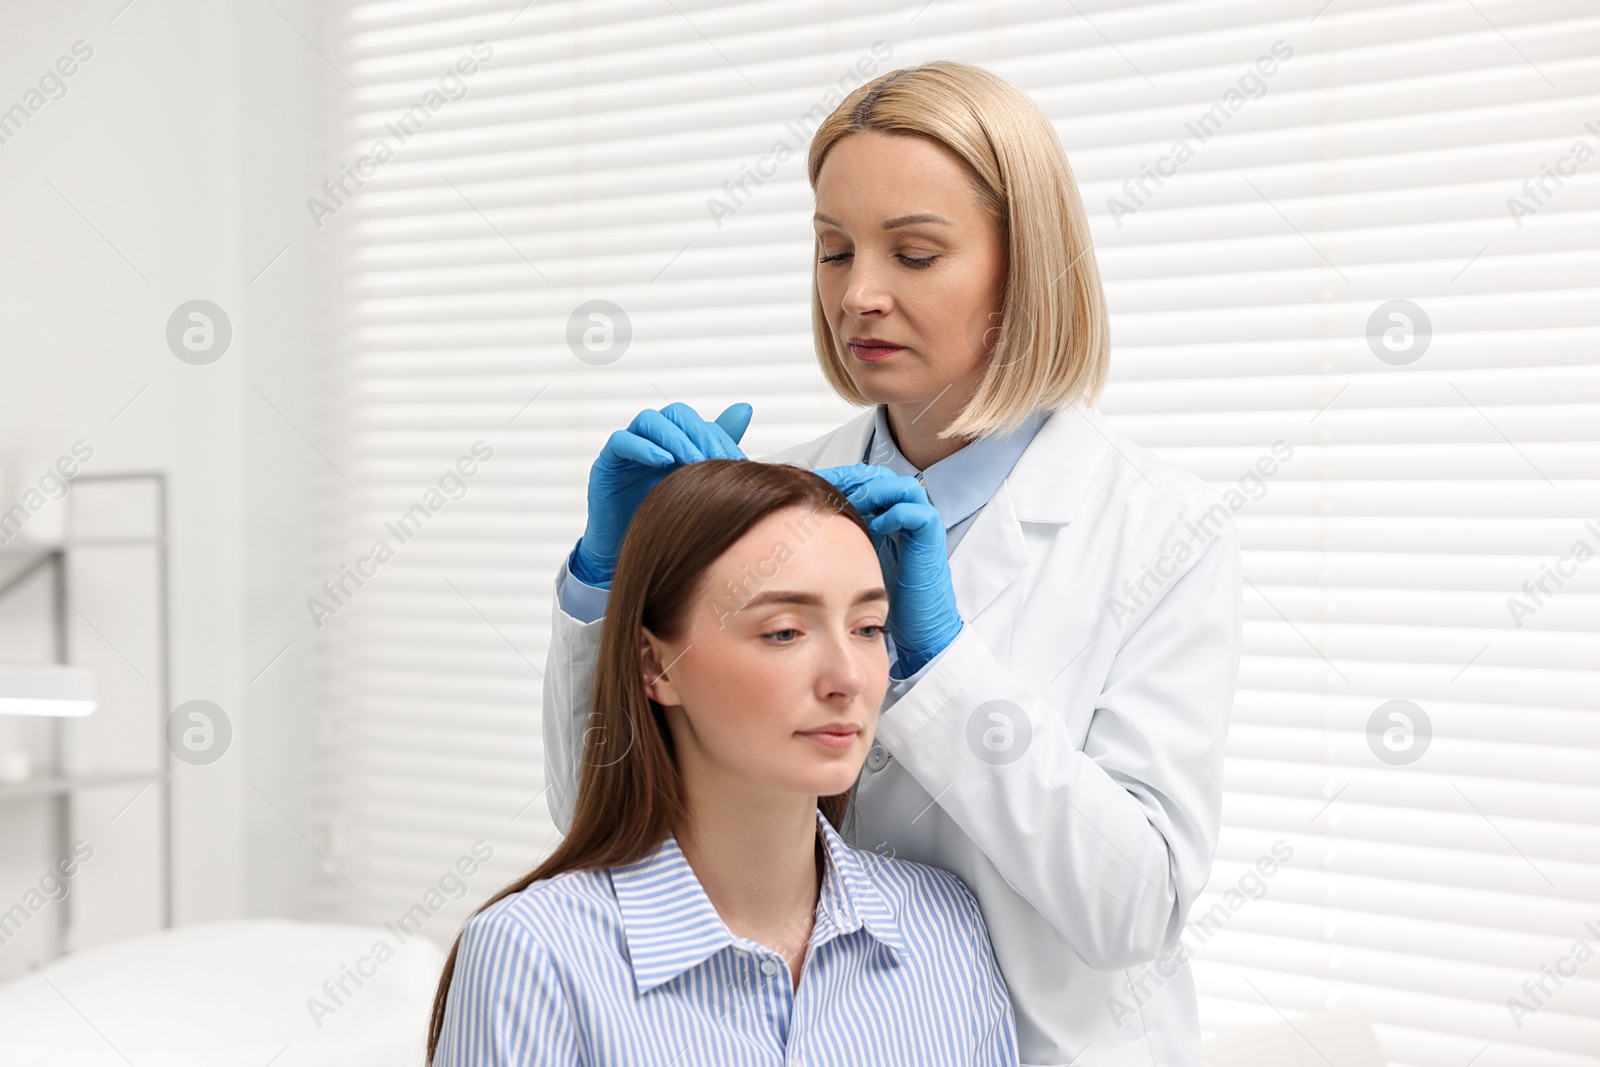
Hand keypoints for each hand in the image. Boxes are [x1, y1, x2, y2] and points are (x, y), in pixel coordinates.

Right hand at [573, 402, 752, 586]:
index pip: (698, 423)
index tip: (735, 459)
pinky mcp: (607, 464)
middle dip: (698, 434)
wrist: (636, 554)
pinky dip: (643, 447)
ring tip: (692, 461)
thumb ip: (718, 448)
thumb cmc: (668, 521)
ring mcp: (629, 450)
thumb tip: (744, 408)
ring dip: (674, 438)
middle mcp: (653, 441)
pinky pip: (620, 441)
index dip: (718, 437)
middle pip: (675, 415)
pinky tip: (662, 462)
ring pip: (648, 421)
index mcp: (676, 445)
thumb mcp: (699, 485)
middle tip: (713, 459)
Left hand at [812, 463, 962, 674]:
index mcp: (885, 515)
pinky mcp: (931, 539)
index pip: (864, 480)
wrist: (916, 625)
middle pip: (882, 476)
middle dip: (854, 478)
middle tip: (828, 486)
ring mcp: (921, 525)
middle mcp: (904, 515)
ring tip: (852, 503)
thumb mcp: (851, 558)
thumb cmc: (884, 595)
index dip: (840, 477)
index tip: (812, 481)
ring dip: (876, 491)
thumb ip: (836, 536)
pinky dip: (895, 515)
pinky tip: (875, 527)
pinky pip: (917, 513)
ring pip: (903, 487)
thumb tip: (797, 523)